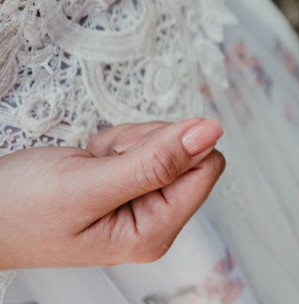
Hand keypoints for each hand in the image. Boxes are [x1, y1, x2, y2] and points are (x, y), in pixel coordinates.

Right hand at [0, 119, 224, 269]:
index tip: (127, 156)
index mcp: (154, 233)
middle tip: (99, 162)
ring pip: (163, 143)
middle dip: (142, 143)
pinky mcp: (127, 185)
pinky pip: (139, 144)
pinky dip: (111, 144)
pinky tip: (85, 163)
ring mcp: (141, 203)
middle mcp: (154, 221)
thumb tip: (212, 132)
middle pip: (187, 152)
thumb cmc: (18, 210)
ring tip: (87, 164)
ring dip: (123, 142)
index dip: (170, 147)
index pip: (207, 167)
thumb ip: (155, 162)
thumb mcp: (87, 186)